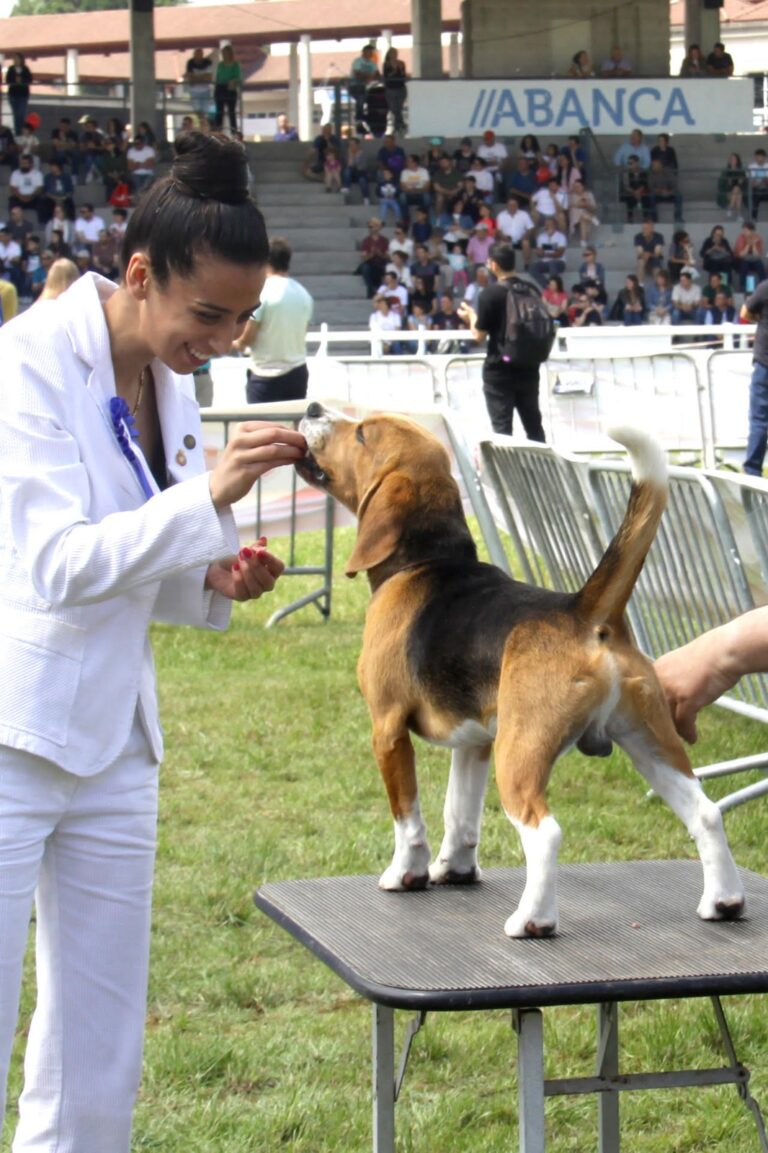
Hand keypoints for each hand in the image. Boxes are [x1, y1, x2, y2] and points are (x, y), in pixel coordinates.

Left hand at [205, 539, 284, 601]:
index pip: (278, 567)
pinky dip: (238, 579)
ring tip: (238, 560)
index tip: (259, 552)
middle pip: (268, 581)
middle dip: (256, 566)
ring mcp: (255, 592)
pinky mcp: (242, 597)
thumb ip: (255, 547)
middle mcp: (266, 584)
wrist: (218, 568)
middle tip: (244, 553)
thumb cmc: (236, 559)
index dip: (270, 560)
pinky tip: (234, 568)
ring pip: (256, 589)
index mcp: (271, 571)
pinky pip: (243, 592)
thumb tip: (264, 540)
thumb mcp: (246, 551)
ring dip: (247, 572)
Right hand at [208, 421, 306, 508]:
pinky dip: (284, 461)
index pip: (272, 426)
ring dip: (292, 451)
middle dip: (294, 438)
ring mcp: (241, 456)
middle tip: (306, 444)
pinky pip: (270, 464)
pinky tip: (293, 461)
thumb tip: (292, 435)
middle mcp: (240, 440)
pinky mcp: (245, 471)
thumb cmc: (237, 464)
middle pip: (273, 434)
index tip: (302, 436)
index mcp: (241, 429)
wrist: (218, 487)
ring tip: (302, 453)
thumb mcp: (246, 446)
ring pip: (273, 449)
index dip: (290, 431)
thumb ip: (264, 439)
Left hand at [654, 629, 740, 743]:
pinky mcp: (686, 699)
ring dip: (675, 730)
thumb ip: (669, 681)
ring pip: (667, 719)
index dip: (651, 712)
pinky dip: (688, 733)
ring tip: (681, 737)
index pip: (646, 696)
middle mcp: (659, 679)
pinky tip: (693, 738)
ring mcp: (672, 689)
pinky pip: (683, 723)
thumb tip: (668, 702)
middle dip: (661, 724)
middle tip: (667, 735)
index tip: (656, 723)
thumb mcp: (679, 666)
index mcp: (655, 669)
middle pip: (653, 709)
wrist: (724, 651)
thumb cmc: (707, 656)